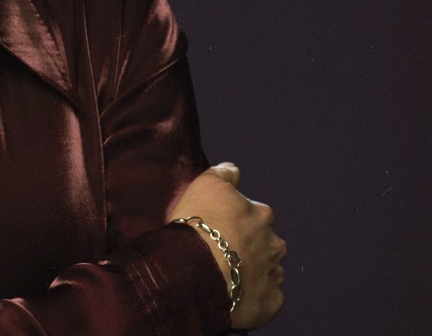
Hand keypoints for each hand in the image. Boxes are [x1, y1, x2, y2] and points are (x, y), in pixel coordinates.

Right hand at [169, 162, 285, 329]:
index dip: (234, 219)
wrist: (197, 269)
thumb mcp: (206, 184)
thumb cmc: (199, 223)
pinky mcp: (270, 302)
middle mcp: (274, 243)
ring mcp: (274, 274)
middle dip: (248, 245)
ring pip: (266, 269)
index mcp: (262, 214)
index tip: (218, 226)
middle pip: (264, 242)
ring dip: (252, 270)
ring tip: (226, 273)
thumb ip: (224, 173)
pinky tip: (234, 292)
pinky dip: (253, 295)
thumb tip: (234, 168)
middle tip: (221, 250)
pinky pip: (266, 298)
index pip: (253, 213)